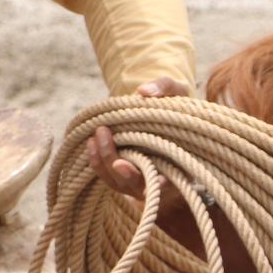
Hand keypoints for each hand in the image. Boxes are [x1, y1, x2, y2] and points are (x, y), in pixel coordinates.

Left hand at [87, 77, 190, 200]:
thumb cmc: (174, 106)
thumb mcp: (177, 92)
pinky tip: (91, 142)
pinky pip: (108, 177)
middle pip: (136, 183)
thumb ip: (164, 88)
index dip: (162, 185)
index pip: (172, 182)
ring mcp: (140, 182)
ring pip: (118, 182)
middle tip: (105, 135)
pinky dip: (98, 162)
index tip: (155, 180)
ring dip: (104, 160)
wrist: (163, 116)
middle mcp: (160, 179)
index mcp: (181, 163)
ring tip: (97, 134)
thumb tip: (143, 91)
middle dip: (120, 165)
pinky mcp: (124, 178)